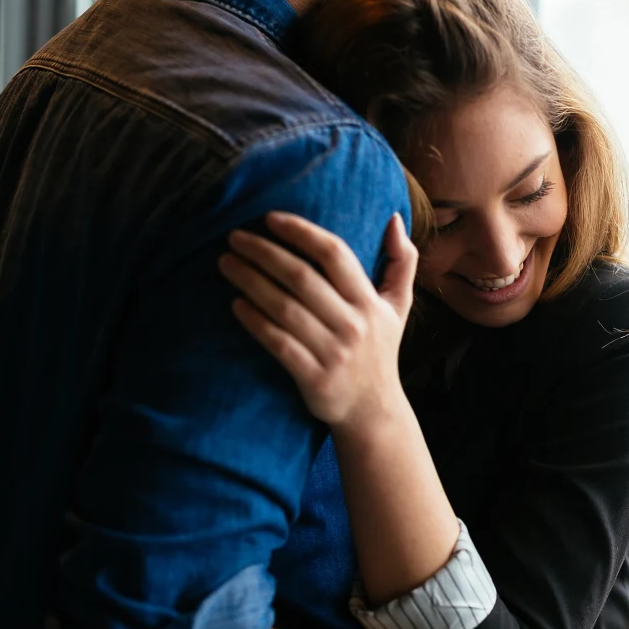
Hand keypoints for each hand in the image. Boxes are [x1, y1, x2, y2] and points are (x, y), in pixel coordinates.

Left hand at [220, 211, 416, 429]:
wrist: (372, 410)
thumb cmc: (379, 349)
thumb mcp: (398, 306)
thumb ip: (402, 261)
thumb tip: (394, 218)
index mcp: (371, 302)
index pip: (335, 255)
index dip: (301, 232)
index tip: (270, 218)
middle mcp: (354, 325)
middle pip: (303, 278)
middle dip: (265, 252)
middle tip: (234, 237)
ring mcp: (334, 353)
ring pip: (285, 308)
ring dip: (251, 282)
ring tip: (226, 264)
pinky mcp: (314, 378)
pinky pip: (278, 343)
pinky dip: (255, 322)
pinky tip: (235, 305)